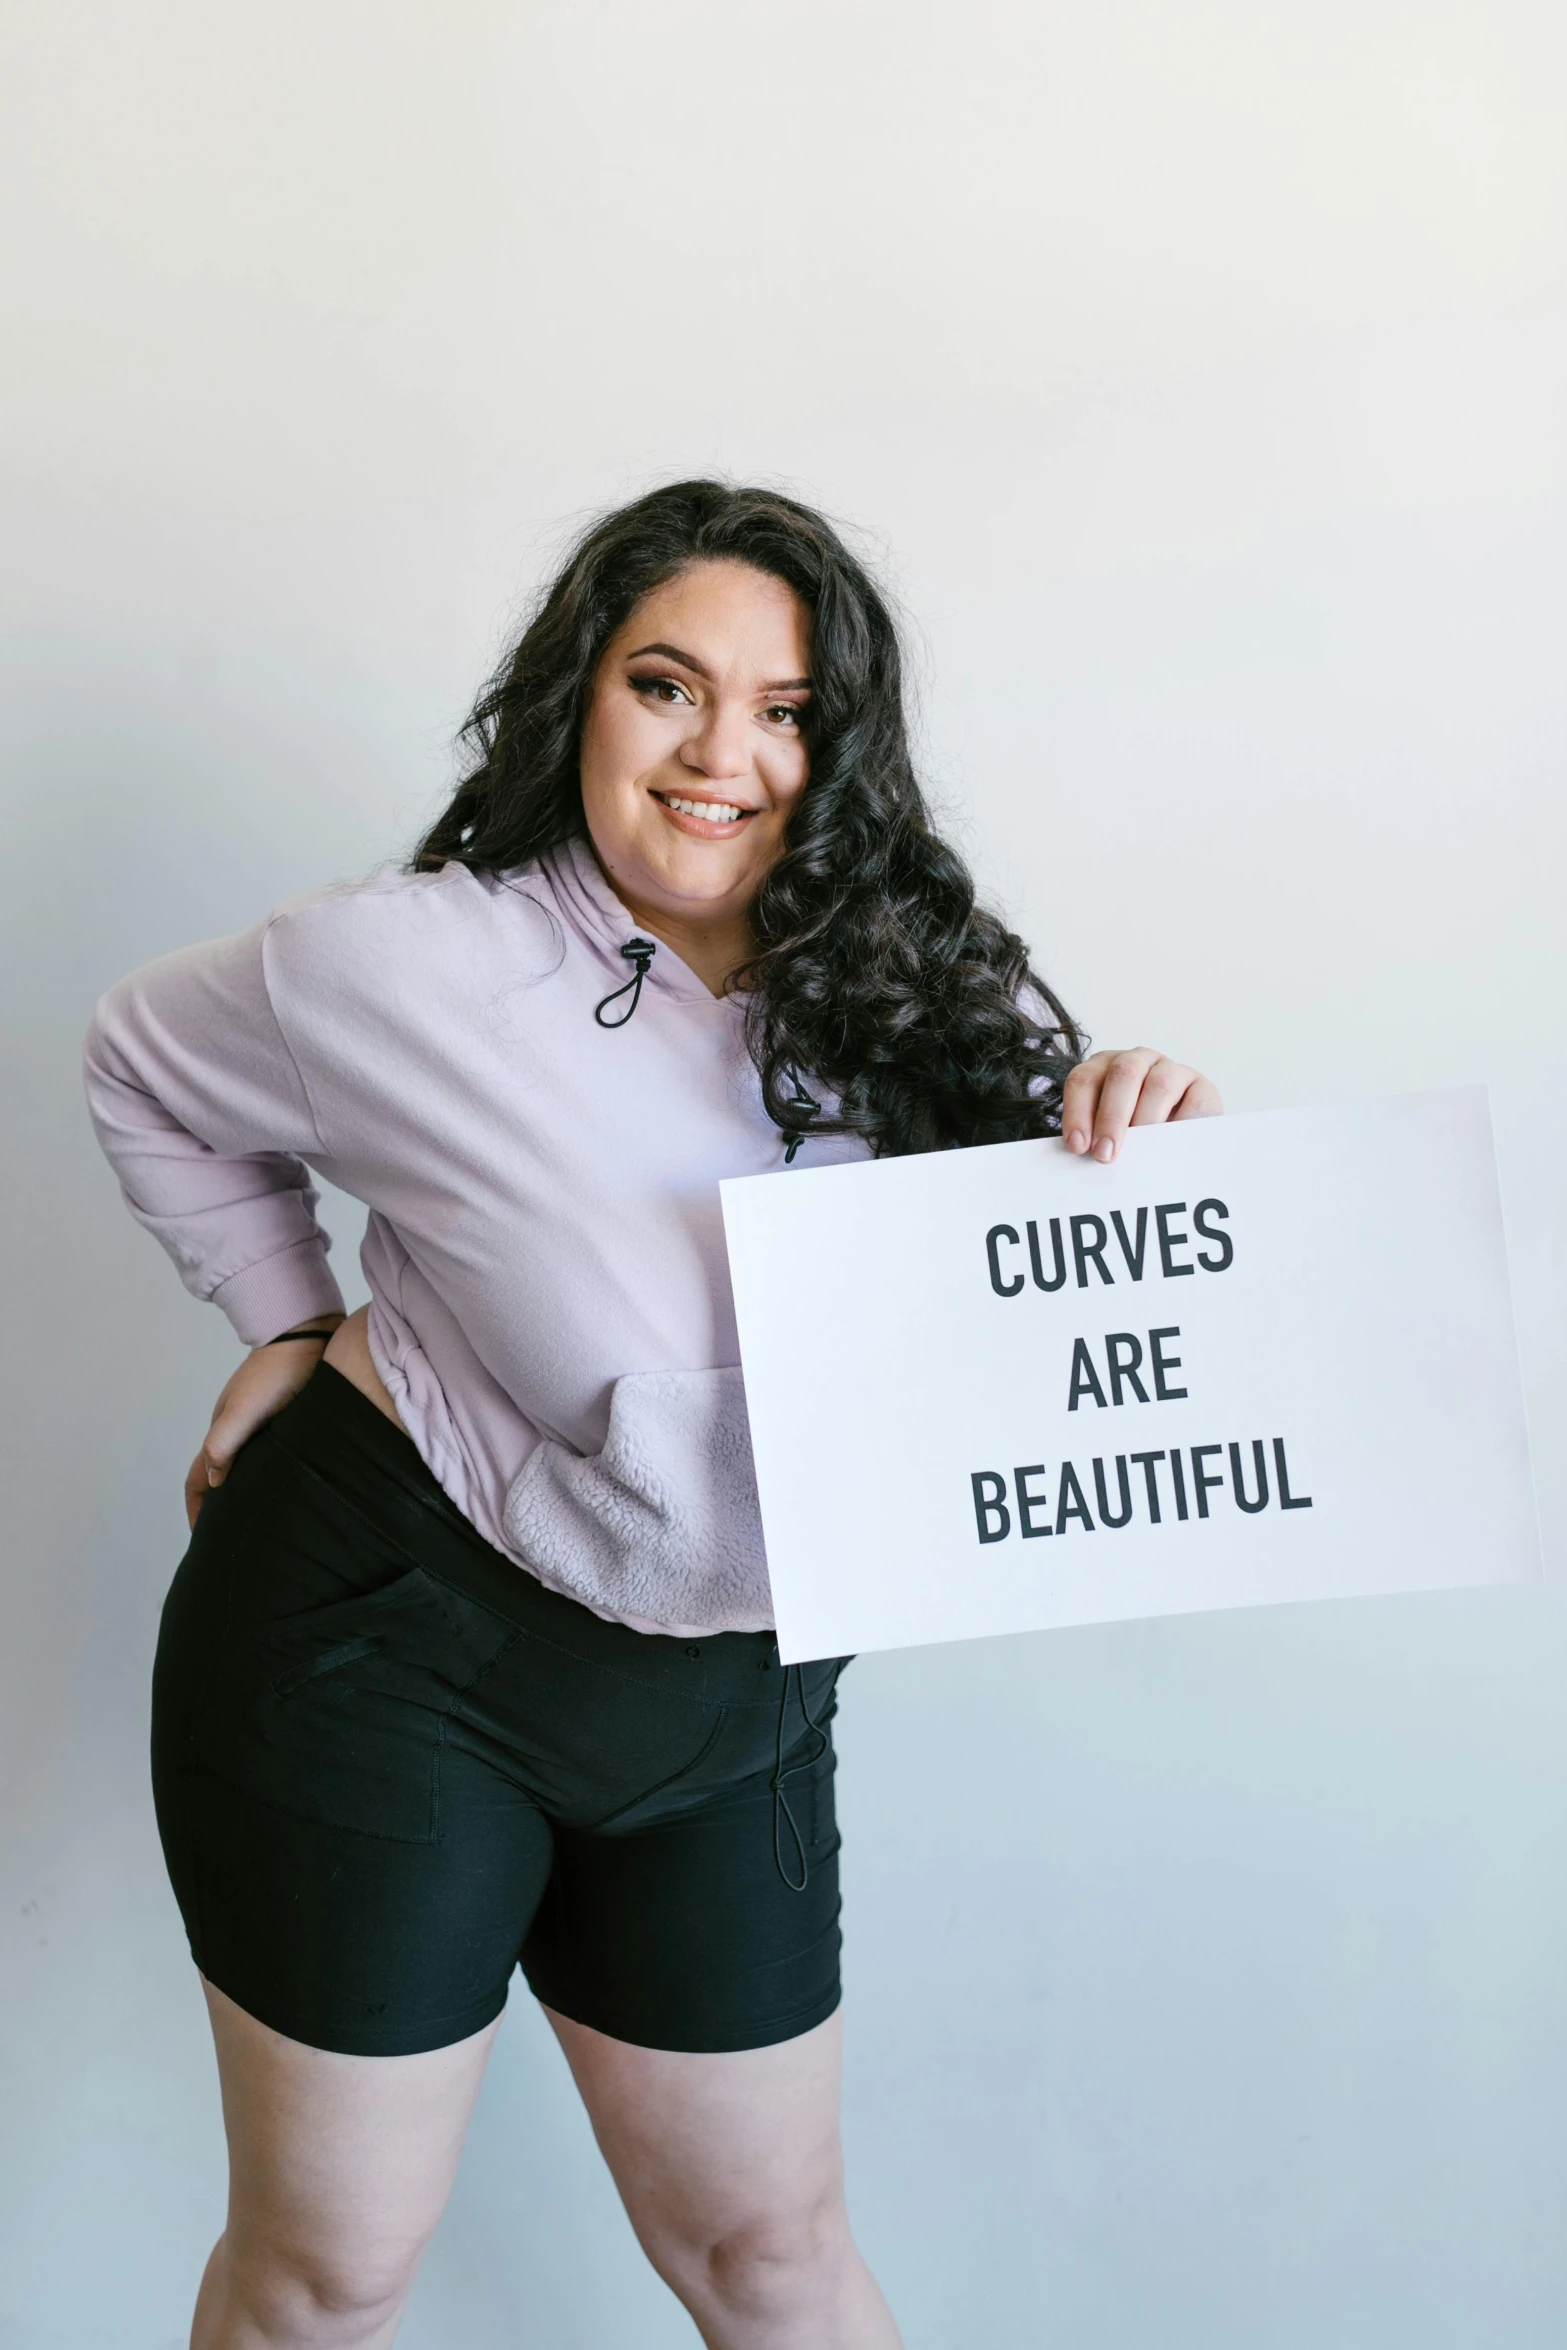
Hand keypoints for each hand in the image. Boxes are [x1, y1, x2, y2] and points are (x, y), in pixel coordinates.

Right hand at [184, 1319, 341, 1528]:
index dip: (198, 1510)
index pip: (200, 1480)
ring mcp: (258, 1422)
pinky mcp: (283, 1415)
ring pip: (244, 1465)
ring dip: (244, 1490)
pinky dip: (267, 1473)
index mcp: (222, 1432)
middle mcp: (236, 1429)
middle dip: (220, 1506)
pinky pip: (267, 1453)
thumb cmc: (277, 1371)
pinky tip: (287, 1483)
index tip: (204, 1539)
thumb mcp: (245, 1409)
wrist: (307, 1333)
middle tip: (232, 1536)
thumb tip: (216, 1482)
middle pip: (219, 1476)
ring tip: (260, 1518)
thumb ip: (224, 1442)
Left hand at [1062, 1048, 1220, 1164]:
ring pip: (1159, 1084)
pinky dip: (1182, 1123)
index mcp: (1104, 1068)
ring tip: (1141, 1151)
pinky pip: (1194, 1101)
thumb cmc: (1133, 1136)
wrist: (1179, 1137)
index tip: (1077, 1146)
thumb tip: (1089, 1156)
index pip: (1085, 1079)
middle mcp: (1137, 1061)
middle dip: (1112, 1117)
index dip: (1078, 1112)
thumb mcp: (1109, 1133)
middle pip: (1123, 1074)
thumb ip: (1095, 1138)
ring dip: (1146, 1120)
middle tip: (1105, 1154)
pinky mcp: (1201, 1087)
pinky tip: (1173, 1145)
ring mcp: (1171, 1070)